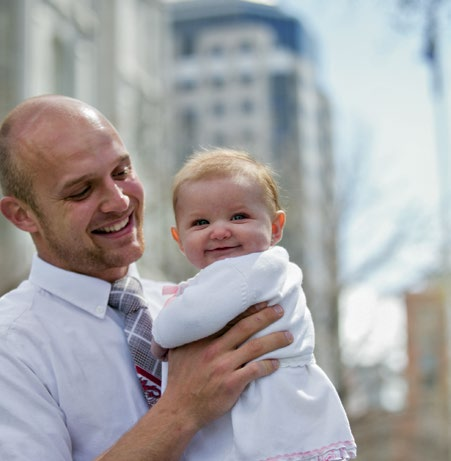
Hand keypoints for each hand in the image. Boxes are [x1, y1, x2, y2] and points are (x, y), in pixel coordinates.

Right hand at [95, 305, 291, 460]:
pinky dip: (269, 365)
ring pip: (255, 347)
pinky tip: (277, 362)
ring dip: (275, 340)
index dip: (248, 309)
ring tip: (288, 336)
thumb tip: (179, 309)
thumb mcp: (176, 349)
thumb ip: (182, 330)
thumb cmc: (179, 378)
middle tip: (280, 310)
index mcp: (202, 338)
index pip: (230, 318)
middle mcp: (214, 349)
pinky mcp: (231, 383)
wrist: (180, 409)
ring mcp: (223, 366)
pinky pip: (256, 370)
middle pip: (245, 327)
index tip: (263, 302)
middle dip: (266, 316)